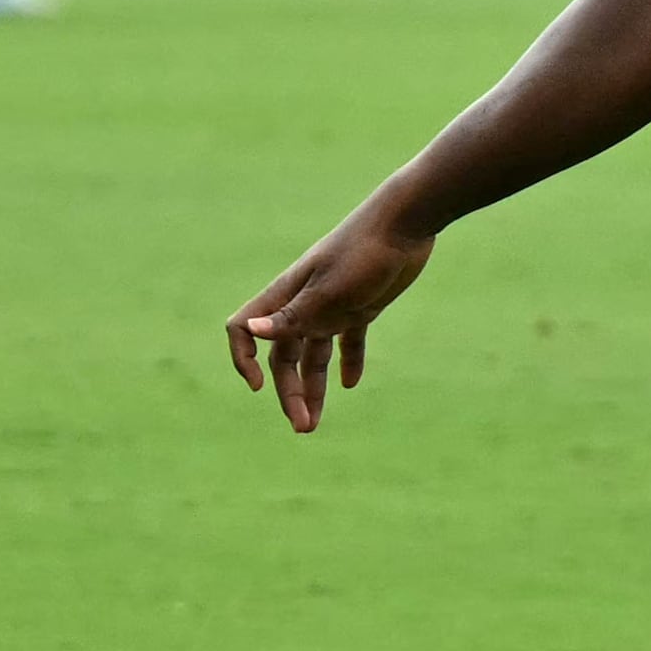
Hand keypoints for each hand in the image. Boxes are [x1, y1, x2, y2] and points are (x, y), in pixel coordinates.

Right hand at [228, 203, 436, 432]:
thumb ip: (293, 315)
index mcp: (286, 296)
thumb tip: (250, 333)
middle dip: (289, 392)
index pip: (244, 331)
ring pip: (313, 354)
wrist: (407, 223)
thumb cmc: (365, 251)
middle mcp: (303, 304)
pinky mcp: (361, 306)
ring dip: (312, 387)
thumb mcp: (329, 289)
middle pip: (283, 356)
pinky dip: (347, 362)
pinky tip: (352, 383)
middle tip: (304, 427)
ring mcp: (332, 306)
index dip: (243, 360)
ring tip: (315, 422)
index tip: (259, 388)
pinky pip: (348, 341)